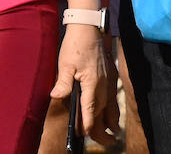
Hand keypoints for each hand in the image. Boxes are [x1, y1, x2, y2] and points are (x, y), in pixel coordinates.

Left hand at [49, 24, 116, 145]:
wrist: (90, 28)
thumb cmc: (76, 45)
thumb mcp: (65, 64)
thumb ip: (63, 82)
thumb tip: (56, 96)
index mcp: (92, 85)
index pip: (91, 113)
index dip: (88, 127)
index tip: (84, 135)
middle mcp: (104, 87)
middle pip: (105, 115)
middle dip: (103, 131)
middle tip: (105, 143)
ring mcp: (110, 82)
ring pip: (113, 108)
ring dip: (112, 122)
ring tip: (112, 135)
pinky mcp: (112, 77)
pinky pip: (114, 99)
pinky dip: (114, 110)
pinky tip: (112, 114)